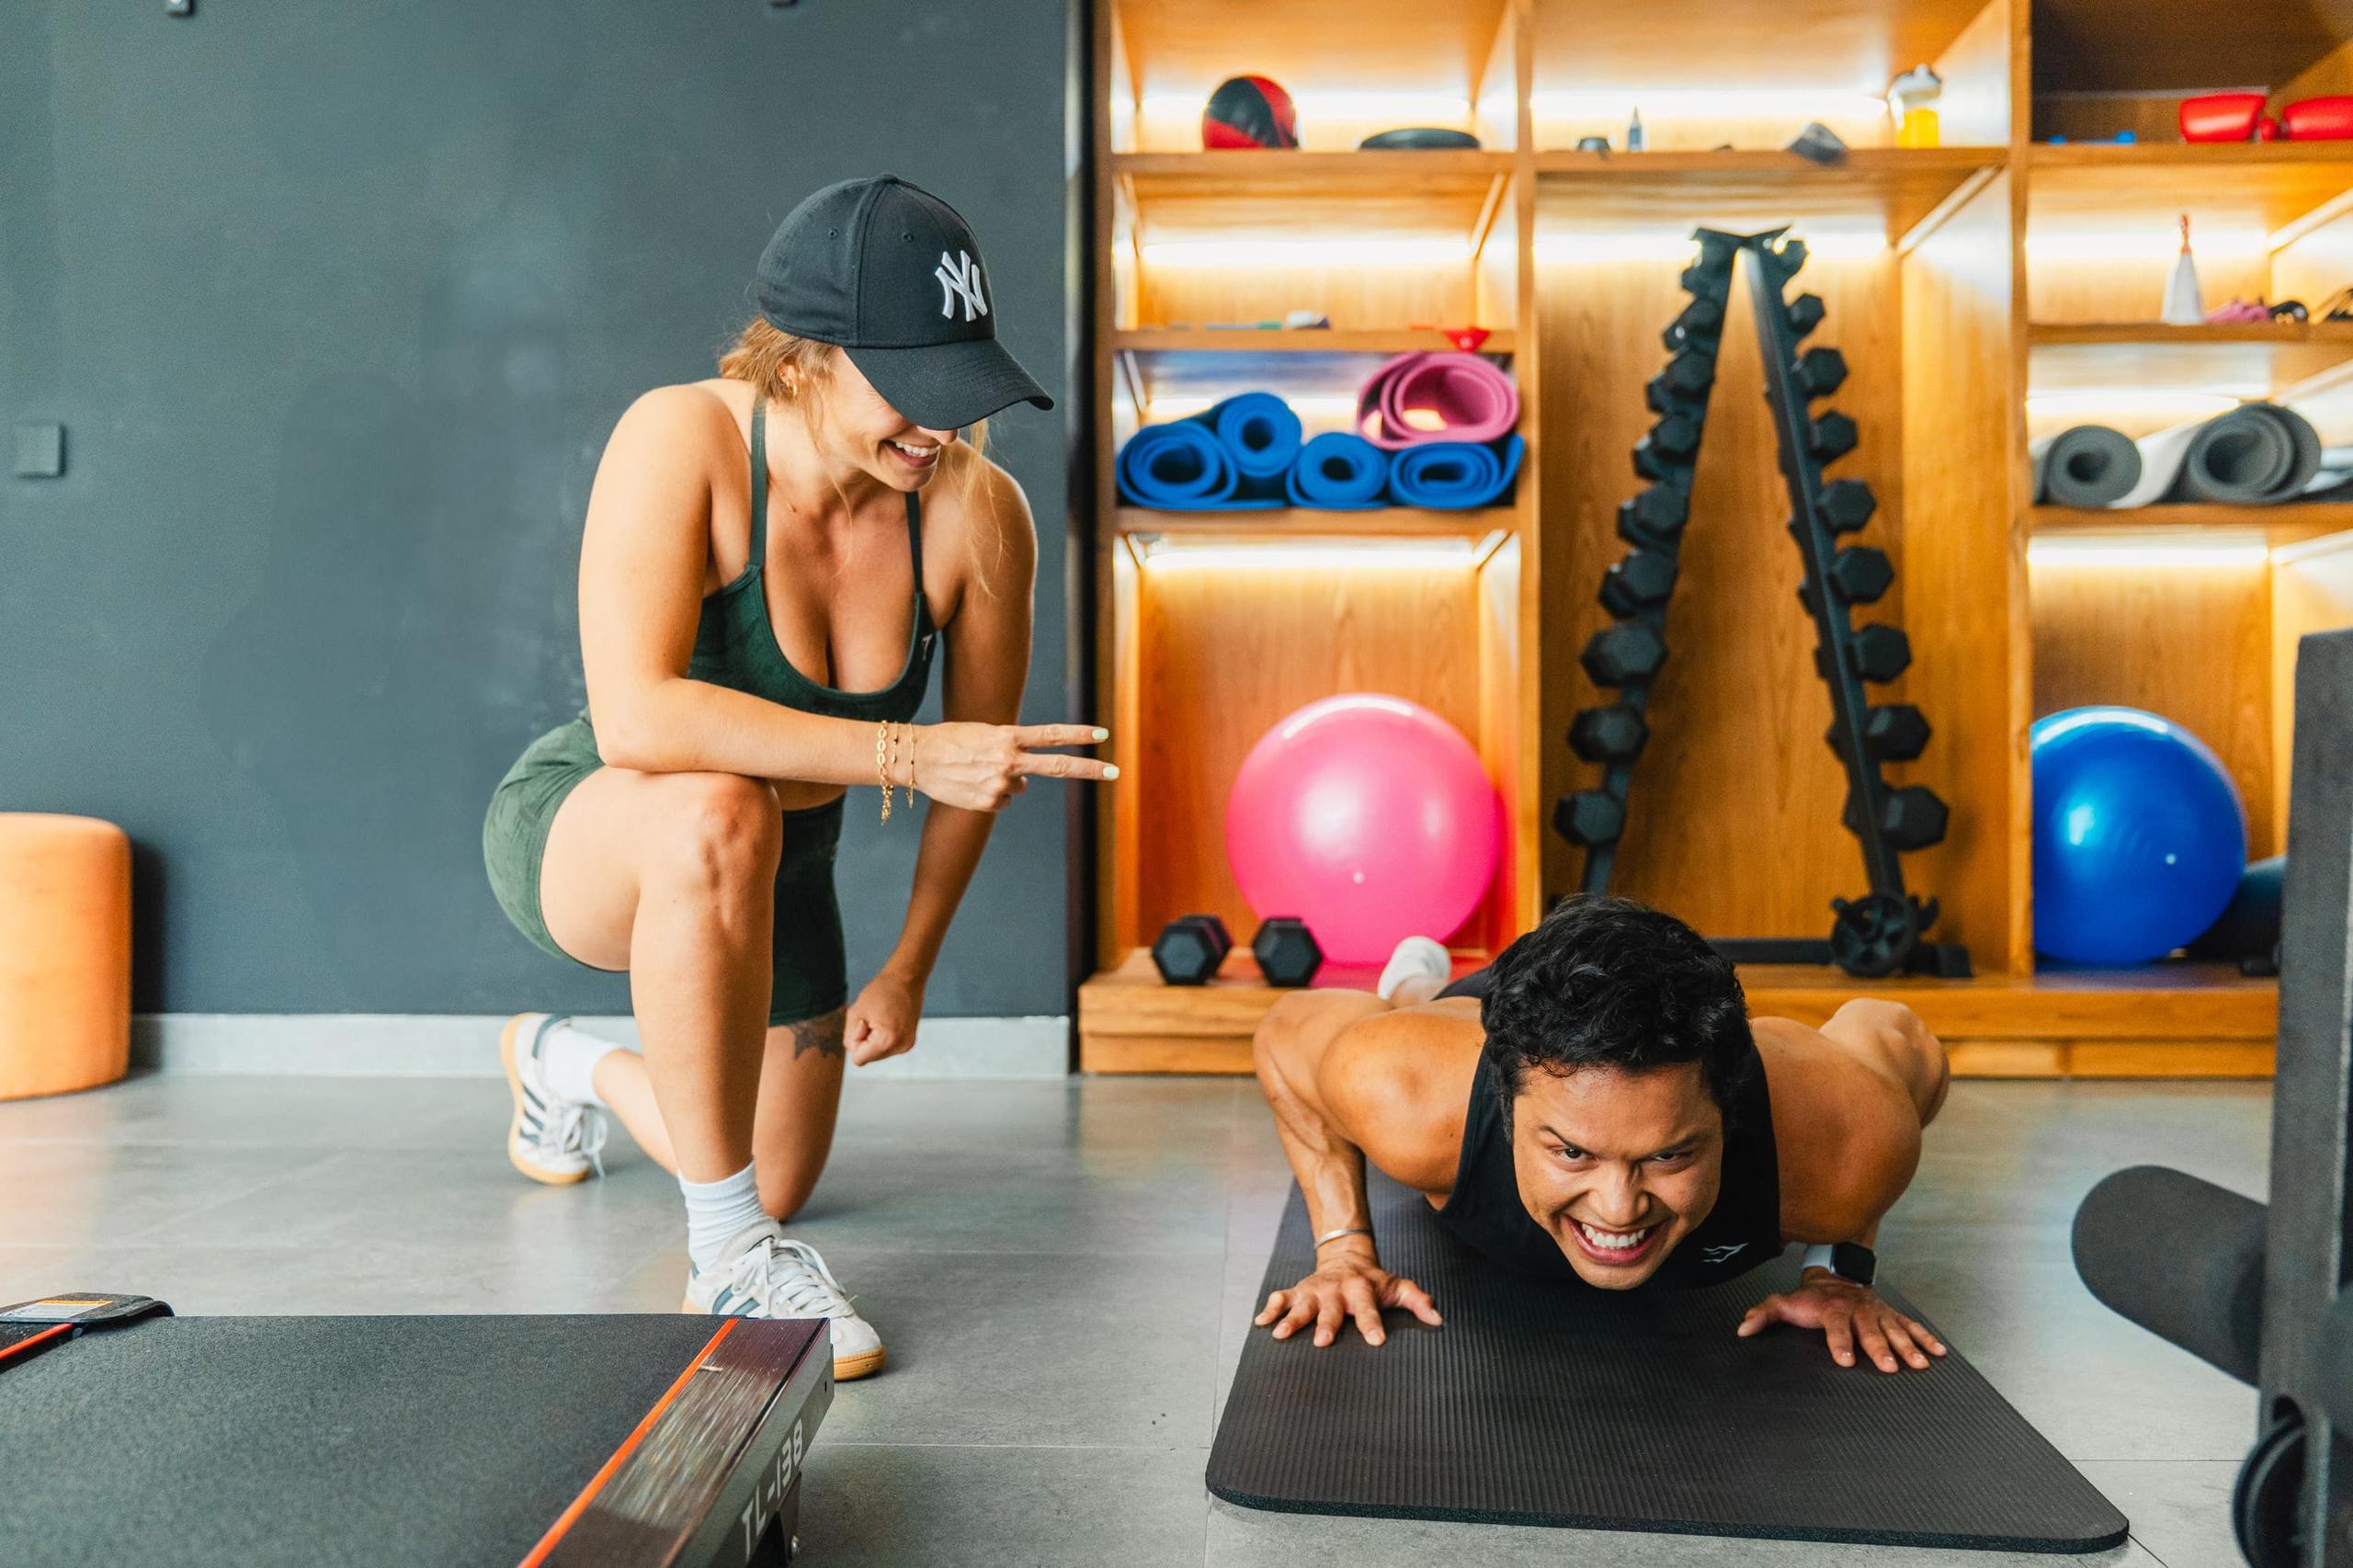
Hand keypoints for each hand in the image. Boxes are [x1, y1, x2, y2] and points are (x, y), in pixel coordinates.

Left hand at [845, 969, 922, 1065]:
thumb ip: (849, 1038)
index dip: (855, 1040)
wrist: (907, 978)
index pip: (858, 1059)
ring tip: (881, 1017)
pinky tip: (888, 1020)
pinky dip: (881, 1037)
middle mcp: (901, 1047)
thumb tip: (856, 1053)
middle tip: (873, 1017)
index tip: (864, 1022)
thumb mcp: (855, 1013)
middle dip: (864, 1040)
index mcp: (888, 1041)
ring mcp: (907, 1045)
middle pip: (868, 1057)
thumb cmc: (881, 991)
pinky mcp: (908, 1041)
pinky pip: (885, 1047)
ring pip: (876, 1053)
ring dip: (872, 1038)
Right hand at [906, 723, 1112, 812]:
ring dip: (1005, 781)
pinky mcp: (989, 802)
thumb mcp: (985, 735)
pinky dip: (991, 795)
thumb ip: (1011, 749)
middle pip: (1057, 766)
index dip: (1078, 734)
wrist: (918, 758)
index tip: (1103, 734)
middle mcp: (1009, 760)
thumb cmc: (952, 742)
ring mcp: (1000, 783)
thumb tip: (1027, 780)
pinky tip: (972, 784)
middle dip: (1088, 769)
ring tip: (977, 771)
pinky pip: (1003, 801)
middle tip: (1115, 771)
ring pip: (1020, 787)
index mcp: (1008, 737)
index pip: (1050, 735)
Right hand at [1254, 1252, 1441, 1347]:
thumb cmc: (1373, 1282)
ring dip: (1291, 1319)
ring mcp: (1314, 1290)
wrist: (1345, 1257)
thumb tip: (1437, 1319)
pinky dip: (1270, 1309)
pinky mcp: (1297, 1291)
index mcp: (1362, 1290)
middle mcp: (1336, 1290)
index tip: (1376, 1341)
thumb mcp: (1397, 1286)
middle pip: (1331, 1309)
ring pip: (1301, 1304)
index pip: (1369, 1309)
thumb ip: (1417, 1300)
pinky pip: (1280, 1298)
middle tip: (1323, 1342)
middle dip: (1327, 1324)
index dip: (1372, 1324)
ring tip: (1281, 1335)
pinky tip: (1261, 1323)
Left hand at [1737, 1271, 1947, 1371]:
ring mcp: (1878, 1312)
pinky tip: (1938, 1353)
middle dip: (1879, 1348)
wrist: (1835, 1277)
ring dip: (1907, 1346)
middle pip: (1870, 1330)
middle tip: (1889, 1367)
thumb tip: (1742, 1328)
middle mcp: (1858, 1310)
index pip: (1835, 1327)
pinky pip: (1911, 1326)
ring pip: (1894, 1329)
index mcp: (1832, 1309)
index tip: (1845, 1361)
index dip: (1839, 1343)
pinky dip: (1925, 1338)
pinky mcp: (1891, 1314)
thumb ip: (1764, 1314)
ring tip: (1919, 1364)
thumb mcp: (1784, 1303)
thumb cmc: (1809, 1299)